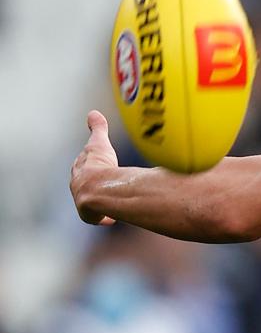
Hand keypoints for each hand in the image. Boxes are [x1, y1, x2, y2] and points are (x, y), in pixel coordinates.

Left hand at [70, 110, 117, 225]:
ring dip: (98, 202)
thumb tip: (94, 113)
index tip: (93, 168)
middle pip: (83, 184)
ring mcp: (84, 201)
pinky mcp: (90, 215)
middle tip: (101, 185)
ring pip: (90, 201)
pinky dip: (103, 218)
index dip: (88, 166)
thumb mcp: (100, 143)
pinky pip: (96, 218)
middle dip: (91, 185)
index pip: (82, 166)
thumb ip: (98, 129)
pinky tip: (110, 220)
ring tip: (108, 205)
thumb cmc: (100, 165)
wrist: (97, 189)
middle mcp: (79, 186)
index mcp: (80, 170)